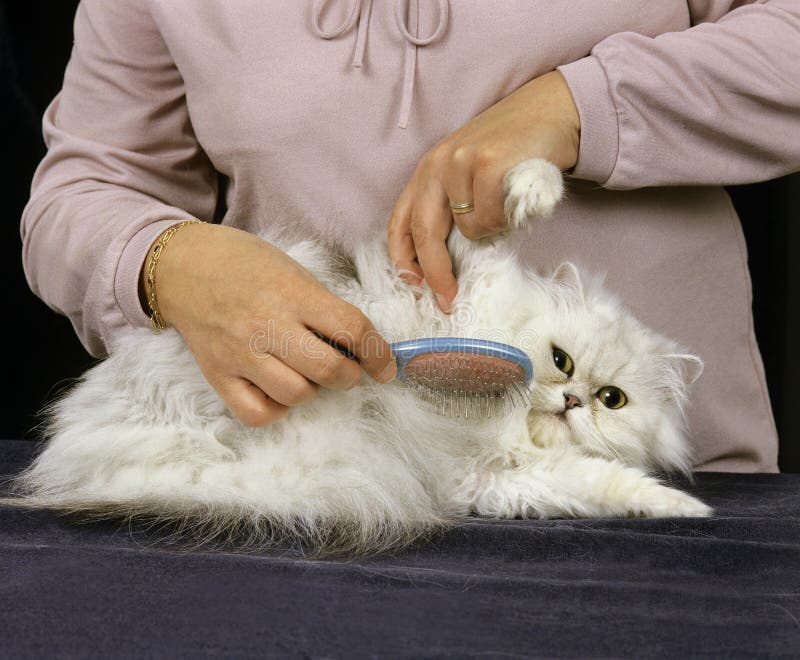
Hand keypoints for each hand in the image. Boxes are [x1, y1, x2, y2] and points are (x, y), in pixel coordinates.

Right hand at [143, 223, 396, 425]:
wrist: (182, 266)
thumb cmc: (246, 264)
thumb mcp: (293, 271)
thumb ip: (324, 307)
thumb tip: (361, 347)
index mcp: (292, 293)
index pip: (352, 329)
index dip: (379, 353)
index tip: (386, 366)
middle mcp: (267, 325)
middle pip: (329, 369)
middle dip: (351, 375)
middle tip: (348, 369)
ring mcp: (240, 354)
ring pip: (297, 395)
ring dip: (314, 390)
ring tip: (306, 372)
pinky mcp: (217, 375)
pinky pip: (258, 413)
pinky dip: (277, 408)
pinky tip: (278, 389)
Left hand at [387, 70, 579, 311]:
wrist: (549, 110)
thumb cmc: (510, 150)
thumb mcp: (467, 174)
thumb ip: (451, 206)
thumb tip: (443, 263)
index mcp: (426, 170)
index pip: (400, 222)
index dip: (403, 259)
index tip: (414, 286)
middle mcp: (437, 164)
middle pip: (424, 234)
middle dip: (436, 273)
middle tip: (449, 299)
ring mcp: (461, 162)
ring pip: (467, 230)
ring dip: (489, 232)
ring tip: (504, 210)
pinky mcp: (488, 164)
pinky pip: (492, 218)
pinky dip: (506, 221)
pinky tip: (516, 200)